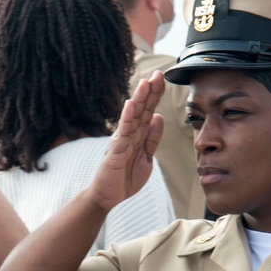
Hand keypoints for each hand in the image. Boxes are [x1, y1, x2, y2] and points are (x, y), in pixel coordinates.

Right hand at [88, 72, 165, 210]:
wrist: (107, 197)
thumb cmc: (124, 178)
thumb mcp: (146, 158)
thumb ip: (152, 139)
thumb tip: (159, 117)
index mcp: (137, 136)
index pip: (148, 112)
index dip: (155, 96)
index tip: (163, 79)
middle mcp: (129, 134)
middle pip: (141, 110)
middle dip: (150, 92)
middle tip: (158, 74)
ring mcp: (121, 141)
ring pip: (132, 117)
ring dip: (139, 100)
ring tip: (145, 83)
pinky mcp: (115, 152)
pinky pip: (122, 133)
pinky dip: (126, 119)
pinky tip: (130, 105)